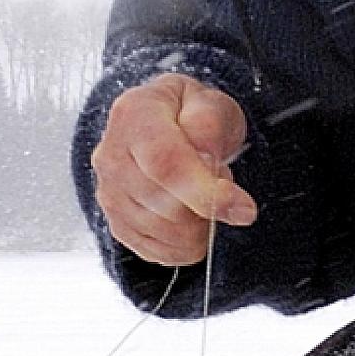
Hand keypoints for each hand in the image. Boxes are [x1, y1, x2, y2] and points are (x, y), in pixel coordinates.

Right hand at [91, 74, 256, 266]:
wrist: (164, 123)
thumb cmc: (189, 112)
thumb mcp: (211, 103)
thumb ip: (210, 126)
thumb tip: (206, 163)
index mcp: (135, 116)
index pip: (165, 164)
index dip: (205, 193)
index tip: (244, 209)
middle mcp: (112, 156)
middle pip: (167, 207)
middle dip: (210, 205)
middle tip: (219, 177)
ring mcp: (110, 194)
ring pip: (166, 234)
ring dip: (201, 224)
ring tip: (202, 191)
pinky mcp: (117, 224)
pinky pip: (159, 253)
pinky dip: (188, 244)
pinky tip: (194, 218)